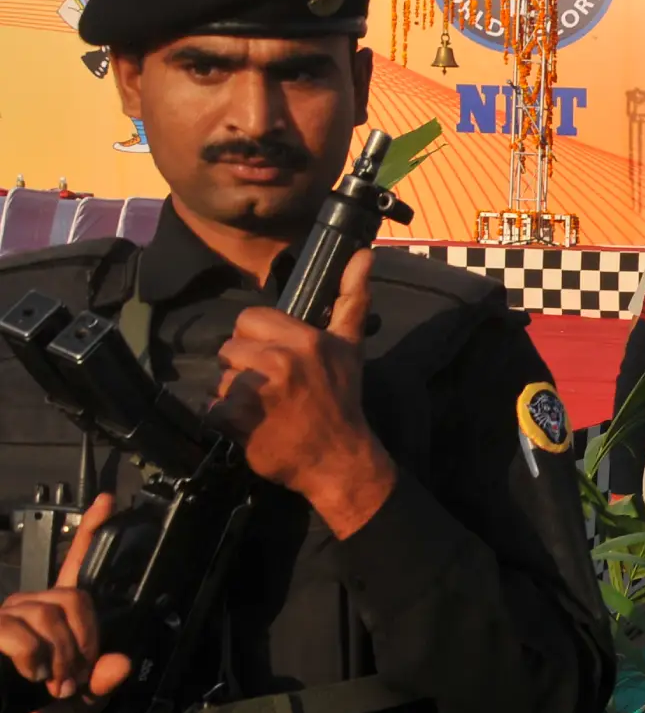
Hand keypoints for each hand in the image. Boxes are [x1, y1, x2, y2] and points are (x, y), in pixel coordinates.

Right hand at [0, 495, 132, 712]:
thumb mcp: (63, 710)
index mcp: (46, 621)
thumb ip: (94, 691)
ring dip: (63, 656)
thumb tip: (120, 664)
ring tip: (53, 686)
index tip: (109, 502)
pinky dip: (34, 657)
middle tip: (76, 679)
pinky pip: (19, 631)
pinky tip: (32, 675)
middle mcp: (22, 609)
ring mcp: (0, 616)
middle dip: (86, 641)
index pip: (71, 568)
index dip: (89, 533)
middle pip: (75, 597)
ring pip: (51, 613)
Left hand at [211, 249, 396, 537]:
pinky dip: (226, 422)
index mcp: (304, 339)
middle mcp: (280, 360)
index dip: (258, 340)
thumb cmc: (342, 400)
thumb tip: (365, 252)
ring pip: (220, 380)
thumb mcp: (351, 346)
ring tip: (264, 409)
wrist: (340, 460)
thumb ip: (352, 298)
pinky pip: (211, 409)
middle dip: (244, 368)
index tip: (276, 361)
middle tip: (272, 389)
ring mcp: (258, 390)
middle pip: (230, 349)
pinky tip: (252, 426)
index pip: (249, 319)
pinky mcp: (238, 419)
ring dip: (234, 397)